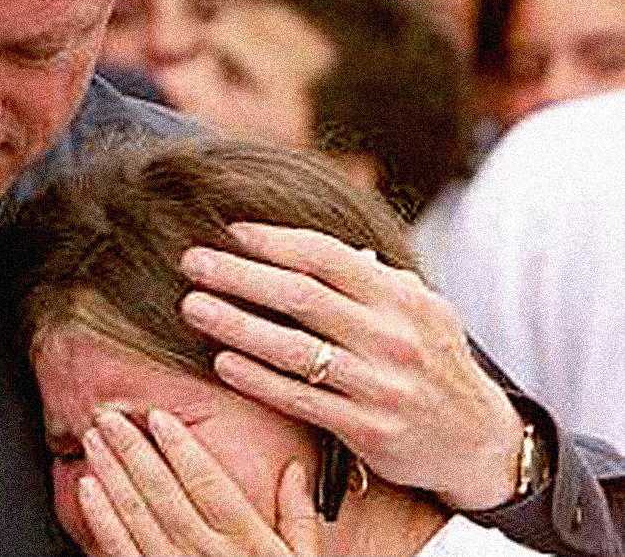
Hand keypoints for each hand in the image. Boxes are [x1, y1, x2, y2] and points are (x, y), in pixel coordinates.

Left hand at [76, 407, 320, 555]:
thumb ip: (299, 518)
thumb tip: (295, 471)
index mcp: (247, 541)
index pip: (207, 482)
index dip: (180, 447)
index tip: (158, 417)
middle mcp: (208, 553)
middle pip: (163, 493)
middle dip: (132, 450)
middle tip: (108, 417)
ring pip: (137, 517)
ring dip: (112, 475)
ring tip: (94, 443)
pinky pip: (122, 551)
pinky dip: (102, 519)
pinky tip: (88, 490)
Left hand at [179, 223, 524, 510]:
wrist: (478, 440)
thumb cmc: (432, 358)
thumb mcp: (419, 306)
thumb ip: (369, 276)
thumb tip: (304, 245)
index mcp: (400, 297)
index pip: (325, 256)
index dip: (273, 240)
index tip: (230, 231)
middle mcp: (391, 337)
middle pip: (299, 296)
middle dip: (238, 275)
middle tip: (193, 261)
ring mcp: (379, 385)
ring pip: (292, 349)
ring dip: (235, 325)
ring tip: (193, 307)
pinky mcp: (367, 430)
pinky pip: (299, 399)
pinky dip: (256, 379)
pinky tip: (222, 362)